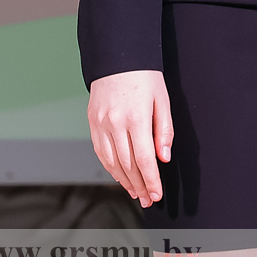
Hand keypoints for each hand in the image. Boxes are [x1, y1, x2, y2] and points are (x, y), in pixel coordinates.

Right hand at [87, 69, 171, 205]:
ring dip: (125, 182)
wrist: (117, 57)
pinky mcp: (92, 123)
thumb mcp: (162, 99)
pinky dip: (111, 168)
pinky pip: (101, 152)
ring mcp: (101, 124)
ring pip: (112, 162)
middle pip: (128, 165)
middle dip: (140, 186)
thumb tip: (163, 157)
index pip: (144, 159)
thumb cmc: (144, 76)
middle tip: (148, 199)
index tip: (157, 194)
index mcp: (136, 117)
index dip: (151, 180)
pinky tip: (120, 176)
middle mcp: (115, 123)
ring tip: (136, 192)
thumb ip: (164, 130)